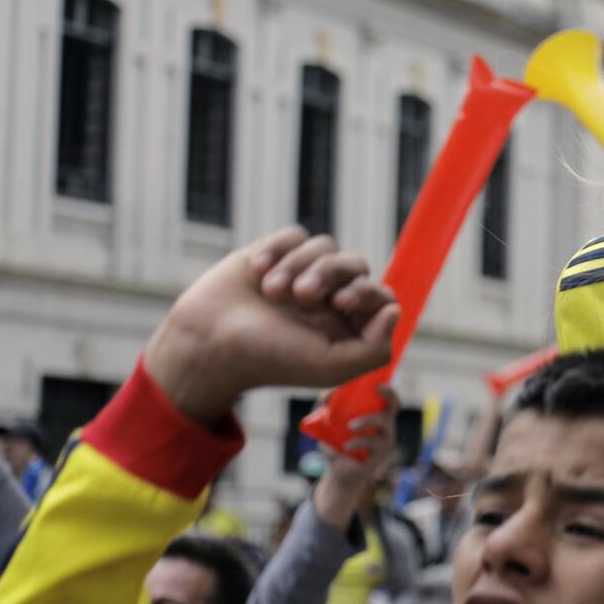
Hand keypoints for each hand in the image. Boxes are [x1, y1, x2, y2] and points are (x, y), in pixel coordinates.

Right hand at [143, 227, 396, 425]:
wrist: (210, 342)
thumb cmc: (271, 359)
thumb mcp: (331, 367)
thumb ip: (374, 348)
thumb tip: (394, 311)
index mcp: (348, 325)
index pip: (380, 295)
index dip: (367, 291)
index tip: (341, 302)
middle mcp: (329, 297)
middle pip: (355, 264)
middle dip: (331, 274)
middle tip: (302, 297)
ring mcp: (303, 273)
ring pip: (325, 246)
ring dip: (299, 266)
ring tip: (272, 292)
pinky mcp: (276, 254)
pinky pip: (295, 235)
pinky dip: (278, 251)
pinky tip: (257, 272)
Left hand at [313, 387, 400, 531]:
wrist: (339, 473)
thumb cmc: (338, 445)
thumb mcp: (329, 426)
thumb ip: (327, 410)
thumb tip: (323, 398)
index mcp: (377, 419)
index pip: (390, 402)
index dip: (388, 391)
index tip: (378, 383)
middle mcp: (385, 429)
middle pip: (392, 409)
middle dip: (386, 398)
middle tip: (375, 392)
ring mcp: (385, 443)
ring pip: (384, 425)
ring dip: (367, 421)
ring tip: (350, 426)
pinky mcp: (379, 457)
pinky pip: (372, 444)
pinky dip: (357, 442)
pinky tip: (345, 447)